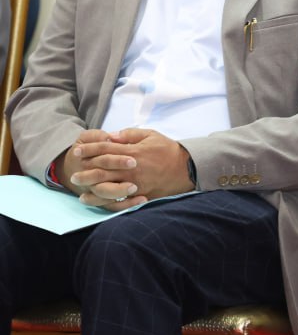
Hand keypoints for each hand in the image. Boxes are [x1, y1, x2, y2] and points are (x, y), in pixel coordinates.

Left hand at [69, 128, 193, 204]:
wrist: (186, 167)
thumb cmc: (168, 150)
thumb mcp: (151, 135)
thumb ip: (130, 134)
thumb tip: (111, 136)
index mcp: (133, 152)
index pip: (106, 149)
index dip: (89, 149)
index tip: (77, 150)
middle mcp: (131, 168)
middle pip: (102, 169)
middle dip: (85, 170)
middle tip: (73, 173)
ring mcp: (134, 183)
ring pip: (107, 185)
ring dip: (90, 186)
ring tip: (78, 187)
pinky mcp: (139, 194)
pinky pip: (117, 198)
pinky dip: (102, 200)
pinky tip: (92, 199)